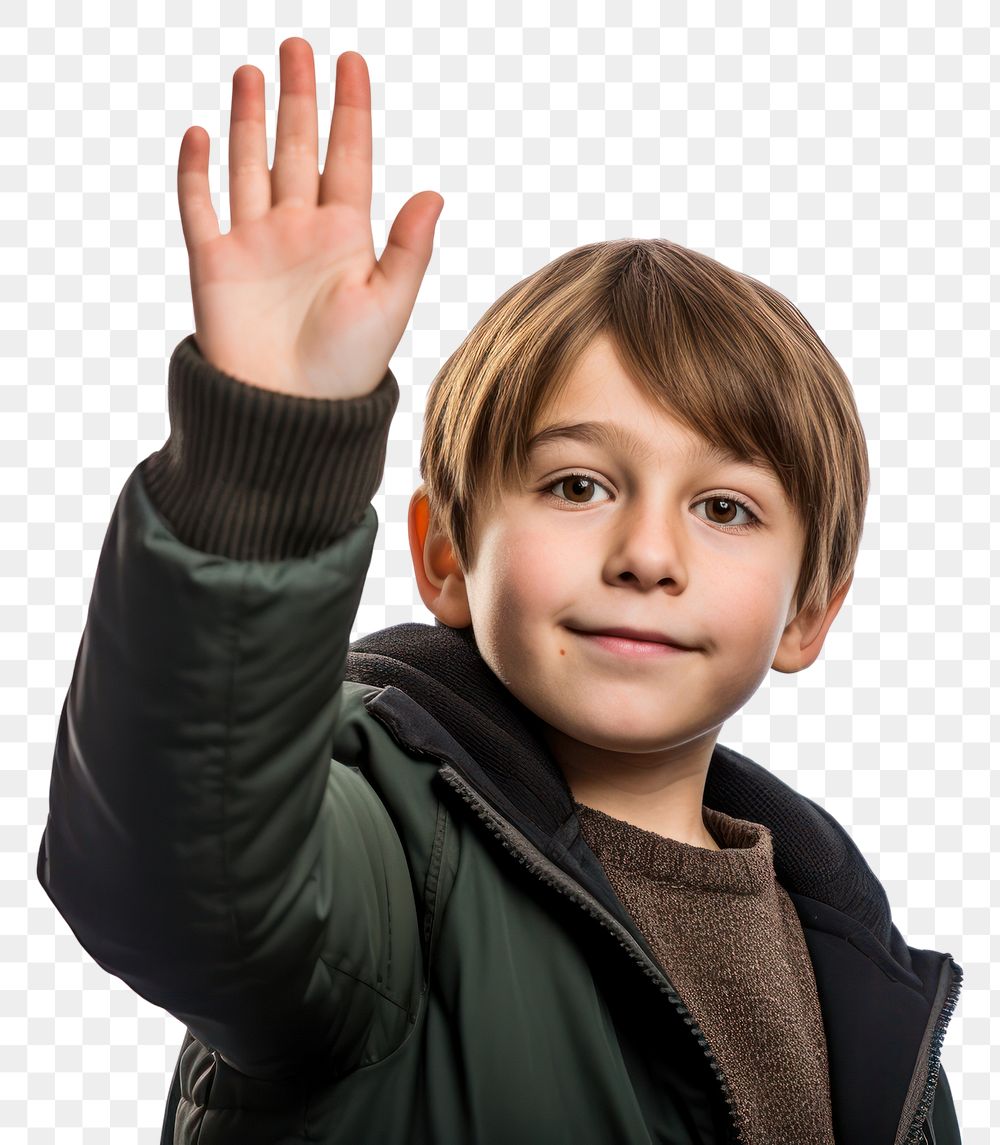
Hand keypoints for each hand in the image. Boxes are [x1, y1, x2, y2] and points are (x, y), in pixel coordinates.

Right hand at [176, 37, 442, 398]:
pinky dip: (196, 170)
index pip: (350, 157)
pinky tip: (200, 133)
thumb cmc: (348, 368)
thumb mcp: (387, 305)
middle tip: (298, 47)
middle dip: (299, 98)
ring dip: (250, 119)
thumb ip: (407, 249)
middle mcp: (300, 230)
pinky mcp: (214, 263)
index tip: (352, 62)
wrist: (290, 414)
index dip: (351, 110)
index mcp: (345, 236)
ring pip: (251, 164)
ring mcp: (256, 243)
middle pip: (299, 148)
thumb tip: (435, 194)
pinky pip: (201, 205)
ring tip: (253, 72)